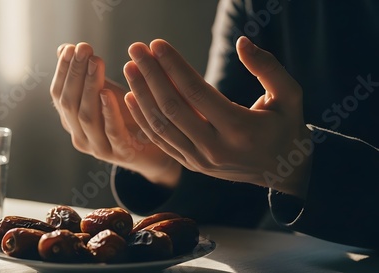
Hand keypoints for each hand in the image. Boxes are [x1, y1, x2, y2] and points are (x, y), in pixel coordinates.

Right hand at [50, 43, 180, 186]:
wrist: (156, 149)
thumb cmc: (128, 117)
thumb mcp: (106, 91)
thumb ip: (86, 74)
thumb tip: (64, 48)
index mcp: (72, 122)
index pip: (59, 94)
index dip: (63, 71)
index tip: (71, 47)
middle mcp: (80, 136)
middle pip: (70, 103)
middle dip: (75, 73)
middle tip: (83, 49)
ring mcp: (99, 148)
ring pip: (87, 117)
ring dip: (90, 87)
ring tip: (95, 63)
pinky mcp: (122, 153)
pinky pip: (112, 132)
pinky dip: (109, 112)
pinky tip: (109, 93)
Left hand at [122, 37, 311, 198]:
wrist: (282, 172)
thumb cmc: (286, 128)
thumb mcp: (290, 96)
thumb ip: (268, 68)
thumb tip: (242, 42)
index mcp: (240, 129)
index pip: (197, 92)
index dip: (174, 66)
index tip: (157, 44)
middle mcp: (216, 148)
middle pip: (173, 108)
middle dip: (150, 75)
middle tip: (136, 49)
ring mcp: (200, 160)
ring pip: (161, 126)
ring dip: (141, 95)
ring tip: (129, 68)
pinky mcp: (192, 165)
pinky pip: (161, 141)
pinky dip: (143, 119)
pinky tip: (131, 97)